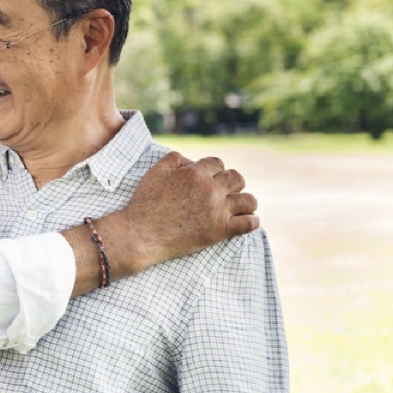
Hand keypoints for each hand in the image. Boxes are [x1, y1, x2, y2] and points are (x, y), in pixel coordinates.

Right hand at [96, 151, 258, 276]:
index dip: (215, 170)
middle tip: (226, 192)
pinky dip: (252, 221)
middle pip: (237, 178)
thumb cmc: (145, 203)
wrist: (141, 234)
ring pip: (249, 200)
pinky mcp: (221, 230)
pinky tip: (247, 221)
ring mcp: (217, 210)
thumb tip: (193, 161)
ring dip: (246, 202)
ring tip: (241, 207)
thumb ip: (175, 159)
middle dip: (232, 183)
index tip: (212, 178)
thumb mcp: (155, 172)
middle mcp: (210, 189)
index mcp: (195, 173)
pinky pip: (249, 223)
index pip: (218, 163)